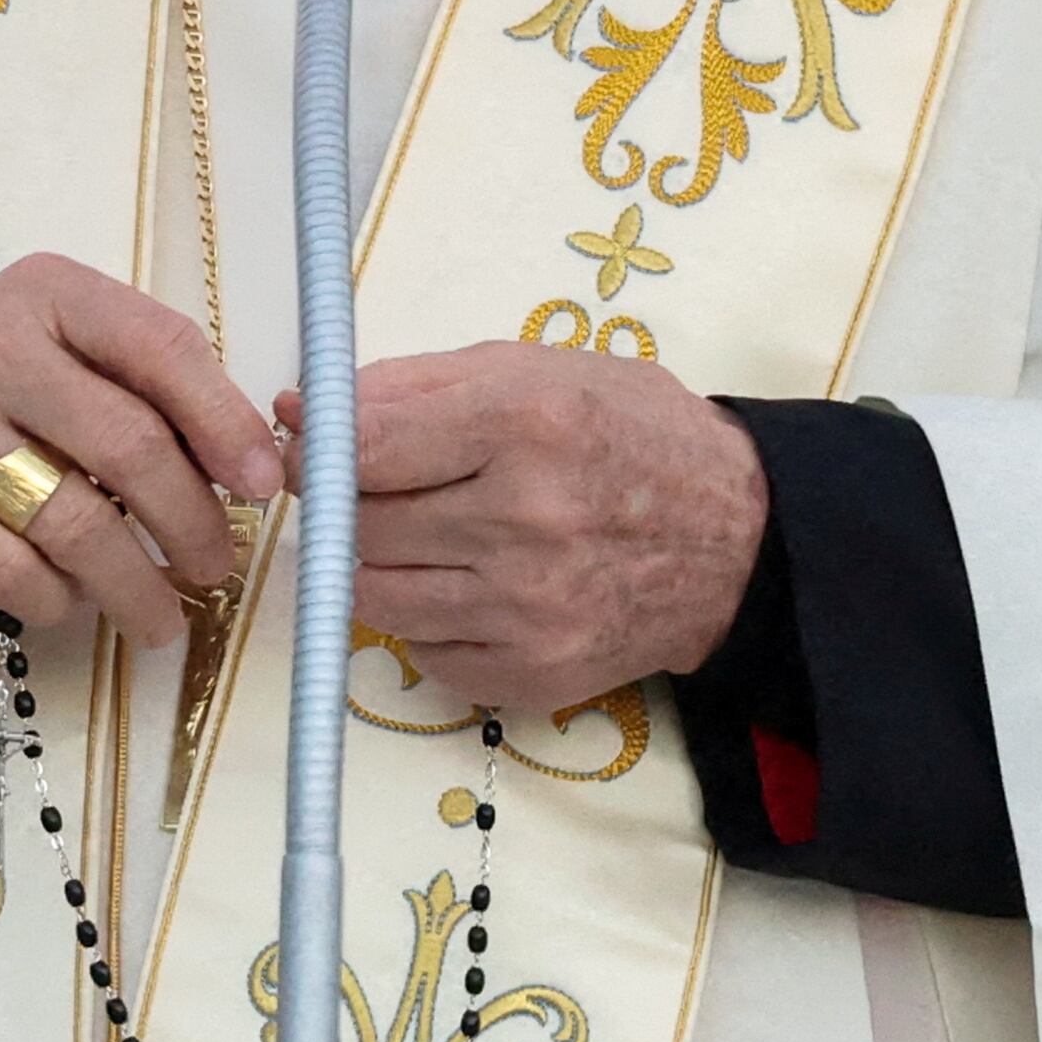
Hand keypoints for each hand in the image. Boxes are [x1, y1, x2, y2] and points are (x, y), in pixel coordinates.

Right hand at [0, 255, 284, 644]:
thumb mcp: (42, 358)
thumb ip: (129, 386)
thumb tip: (243, 462)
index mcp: (45, 293)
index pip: (163, 347)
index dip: (226, 423)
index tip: (262, 484)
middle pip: (132, 444)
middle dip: (192, 523)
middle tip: (214, 568)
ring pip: (79, 520)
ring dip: (136, 585)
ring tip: (160, 616)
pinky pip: (15, 571)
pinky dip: (57, 602)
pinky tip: (66, 604)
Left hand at [300, 339, 765, 712]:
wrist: (738, 538)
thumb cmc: (628, 435)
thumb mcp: (531, 370)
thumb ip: (408, 384)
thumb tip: (302, 408)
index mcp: (521, 426)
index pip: (361, 451)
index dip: (317, 448)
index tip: (312, 445)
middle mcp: (524, 522)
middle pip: (359, 528)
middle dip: (345, 505)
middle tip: (371, 488)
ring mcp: (529, 609)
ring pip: (375, 597)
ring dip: (374, 565)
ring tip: (421, 534)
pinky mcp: (535, 672)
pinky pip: (423, 654)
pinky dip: (425, 620)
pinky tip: (467, 584)